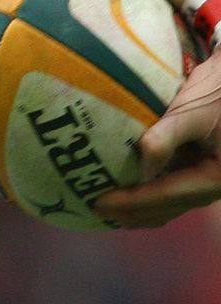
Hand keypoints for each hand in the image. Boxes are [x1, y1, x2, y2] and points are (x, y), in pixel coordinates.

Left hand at [93, 56, 220, 227]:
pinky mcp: (202, 170)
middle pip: (169, 206)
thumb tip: (141, 169)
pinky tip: (129, 191)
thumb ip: (166, 139)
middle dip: (133, 211)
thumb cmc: (217, 91)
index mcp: (217, 178)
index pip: (167, 195)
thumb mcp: (192, 112)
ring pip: (172, 203)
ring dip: (141, 208)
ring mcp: (209, 179)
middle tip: (95, 209)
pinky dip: (151, 194)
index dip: (132, 202)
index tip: (100, 202)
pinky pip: (174, 189)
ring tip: (108, 208)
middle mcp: (216, 186)